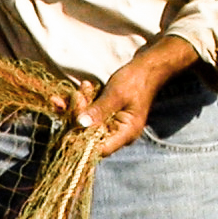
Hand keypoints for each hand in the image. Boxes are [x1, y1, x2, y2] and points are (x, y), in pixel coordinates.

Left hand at [74, 35, 203, 156]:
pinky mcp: (106, 117)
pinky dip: (84, 102)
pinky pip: (90, 115)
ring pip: (87, 124)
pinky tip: (84, 87)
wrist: (146, 69)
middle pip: (90, 135)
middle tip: (78, 95)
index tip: (71, 122)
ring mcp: (112, 126)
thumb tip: (81, 124)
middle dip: (79, 116)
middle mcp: (118, 134)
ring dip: (80, 106)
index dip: (82, 139)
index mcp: (126, 133)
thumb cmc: (135, 81)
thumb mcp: (116, 95)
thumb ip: (99, 110)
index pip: (100, 149)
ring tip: (83, 88)